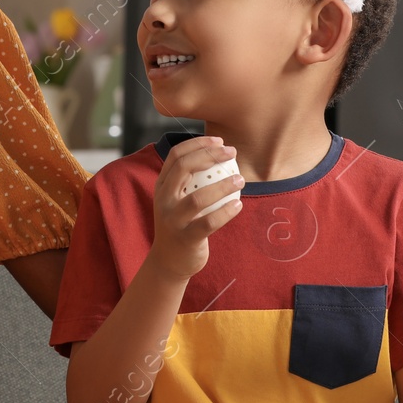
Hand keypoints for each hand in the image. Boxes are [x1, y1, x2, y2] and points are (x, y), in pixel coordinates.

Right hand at [146, 136, 244, 280]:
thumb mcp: (178, 199)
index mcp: (162, 186)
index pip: (176, 155)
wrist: (169, 261)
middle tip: (232, 152)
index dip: (198, 143)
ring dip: (223, 186)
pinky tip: (238, 204)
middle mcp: (164, 200)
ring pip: (198, 198)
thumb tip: (219, 153)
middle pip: (184, 168)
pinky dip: (226, 212)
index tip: (219, 141)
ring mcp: (173, 220)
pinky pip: (209, 222)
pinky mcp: (186, 238)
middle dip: (210, 155)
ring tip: (240, 180)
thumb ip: (189, 180)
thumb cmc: (181, 223)